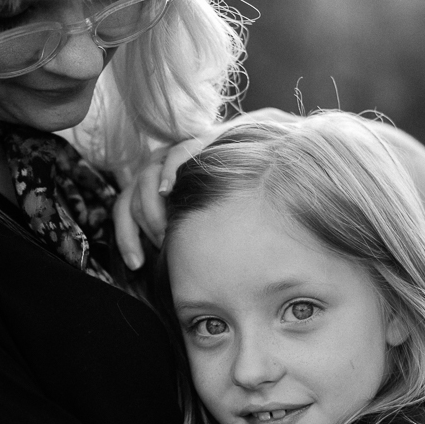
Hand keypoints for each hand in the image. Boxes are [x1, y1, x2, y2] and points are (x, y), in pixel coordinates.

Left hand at [113, 108, 301, 268]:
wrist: (297, 159)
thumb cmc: (264, 205)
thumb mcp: (225, 234)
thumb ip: (201, 247)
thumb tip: (186, 286)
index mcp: (171, 190)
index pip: (130, 207)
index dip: (126, 235)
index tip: (136, 264)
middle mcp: (175, 169)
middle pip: (133, 190)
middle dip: (137, 222)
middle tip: (159, 243)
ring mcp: (189, 151)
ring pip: (148, 172)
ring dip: (150, 203)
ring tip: (165, 229)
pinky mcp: (208, 137)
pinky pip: (176, 151)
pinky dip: (168, 171)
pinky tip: (169, 190)